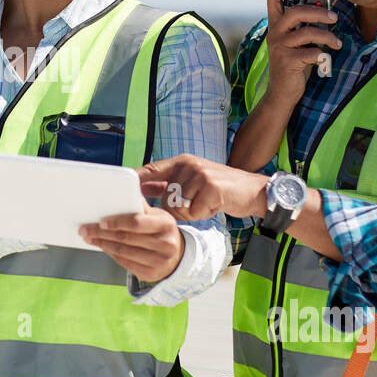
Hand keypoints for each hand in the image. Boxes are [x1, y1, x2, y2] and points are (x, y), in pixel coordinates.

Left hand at [78, 201, 184, 282]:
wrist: (177, 257)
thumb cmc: (162, 232)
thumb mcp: (158, 216)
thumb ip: (141, 207)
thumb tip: (123, 192)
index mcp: (165, 224)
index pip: (136, 222)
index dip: (116, 221)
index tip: (100, 221)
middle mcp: (164, 244)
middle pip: (125, 238)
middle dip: (101, 233)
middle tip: (85, 229)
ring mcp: (158, 261)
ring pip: (122, 251)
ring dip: (102, 244)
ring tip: (89, 237)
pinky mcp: (150, 274)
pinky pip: (124, 262)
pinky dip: (110, 253)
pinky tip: (102, 246)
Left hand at [138, 154, 267, 220]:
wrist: (254, 190)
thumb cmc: (221, 188)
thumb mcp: (193, 181)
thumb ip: (168, 183)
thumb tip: (142, 188)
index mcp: (182, 162)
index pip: (152, 169)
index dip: (137, 179)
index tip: (122, 189)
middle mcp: (189, 165)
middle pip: (165, 197)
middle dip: (177, 209)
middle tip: (196, 204)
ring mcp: (200, 175)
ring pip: (178, 207)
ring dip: (191, 212)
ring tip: (206, 203)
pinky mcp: (211, 188)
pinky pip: (193, 212)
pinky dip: (203, 214)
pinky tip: (213, 205)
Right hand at [265, 0, 341, 106]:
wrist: (282, 93)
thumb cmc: (294, 65)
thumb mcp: (297, 43)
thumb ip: (304, 28)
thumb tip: (326, 14)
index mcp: (276, 27)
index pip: (273, 1)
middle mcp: (275, 34)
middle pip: (295, 12)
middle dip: (318, 12)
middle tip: (333, 17)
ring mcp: (280, 47)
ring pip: (308, 32)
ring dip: (328, 36)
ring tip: (337, 43)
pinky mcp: (288, 60)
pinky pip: (312, 52)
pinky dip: (323, 55)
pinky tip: (325, 60)